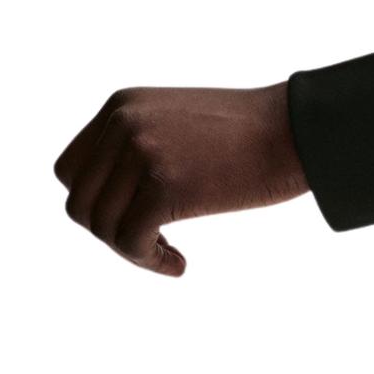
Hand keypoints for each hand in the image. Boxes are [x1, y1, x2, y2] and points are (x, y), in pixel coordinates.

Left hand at [52, 83, 306, 277]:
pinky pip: (130, 241)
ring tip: (169, 256)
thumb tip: (126, 196)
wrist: (301, 131)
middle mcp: (122, 125)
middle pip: (81, 201)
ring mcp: (142, 153)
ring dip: (132, 251)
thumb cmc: (258, 137)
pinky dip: (150, 261)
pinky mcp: (166, 186)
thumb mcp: (185, 127)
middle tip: (154, 244)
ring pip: (101, 225)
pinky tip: (180, 265)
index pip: (72, 171)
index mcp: (122, 108)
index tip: (139, 221)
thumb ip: (147, 147)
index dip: (99, 205)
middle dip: (112, 233)